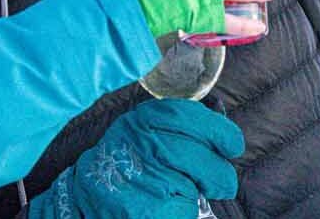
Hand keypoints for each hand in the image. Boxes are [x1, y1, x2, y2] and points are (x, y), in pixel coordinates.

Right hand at [31, 99, 244, 218]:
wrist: (86, 198)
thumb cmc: (126, 161)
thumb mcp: (142, 130)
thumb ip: (178, 122)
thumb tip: (219, 112)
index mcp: (144, 121)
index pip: (191, 118)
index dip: (220, 131)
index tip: (233, 144)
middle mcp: (145, 146)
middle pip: (202, 156)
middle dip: (219, 172)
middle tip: (222, 182)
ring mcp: (148, 178)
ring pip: (196, 185)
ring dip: (199, 192)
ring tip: (185, 193)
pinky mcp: (151, 209)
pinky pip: (185, 208)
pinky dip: (183, 211)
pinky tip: (167, 206)